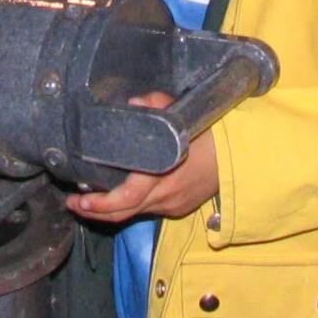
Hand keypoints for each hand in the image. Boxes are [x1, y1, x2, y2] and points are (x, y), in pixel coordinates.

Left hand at [67, 92, 219, 222]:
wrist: (243, 159)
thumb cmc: (213, 135)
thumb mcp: (184, 115)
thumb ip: (157, 105)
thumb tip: (131, 104)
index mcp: (163, 174)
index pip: (126, 198)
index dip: (99, 203)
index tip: (79, 198)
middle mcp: (165, 196)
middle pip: (122, 213)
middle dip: (93, 210)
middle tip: (74, 202)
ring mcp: (172, 206)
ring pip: (134, 212)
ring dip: (111, 208)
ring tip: (89, 198)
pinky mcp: (178, 209)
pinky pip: (149, 209)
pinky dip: (133, 204)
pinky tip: (122, 193)